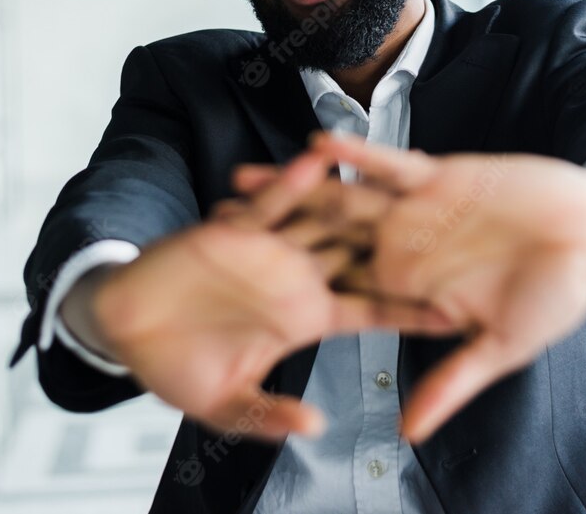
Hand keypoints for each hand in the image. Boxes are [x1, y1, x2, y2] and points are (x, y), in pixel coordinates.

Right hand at [90, 151, 461, 441]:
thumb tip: (314, 425)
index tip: (460, 314)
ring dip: (358, 199)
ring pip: (325, 219)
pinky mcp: (238, 229)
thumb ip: (269, 415)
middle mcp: (298, 278)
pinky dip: (293, 182)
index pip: (371, 311)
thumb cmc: (177, 367)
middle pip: (363, 256)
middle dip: (406, 244)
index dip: (413, 312)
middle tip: (457, 232)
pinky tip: (320, 160)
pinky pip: (272, 203)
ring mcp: (272, 250)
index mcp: (306, 316)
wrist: (125, 330)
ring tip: (402, 182)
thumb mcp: (227, 405)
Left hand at [236, 132, 585, 442]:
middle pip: (320, 241)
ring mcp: (416, 210)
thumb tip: (408, 432)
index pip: (337, 293)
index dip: (286, 297)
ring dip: (296, 189)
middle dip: (269, 235)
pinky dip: (356, 156)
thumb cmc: (556, 295)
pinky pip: (389, 165)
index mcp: (409, 289)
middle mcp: (402, 247)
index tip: (233, 301)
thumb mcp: (503, 347)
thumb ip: (452, 382)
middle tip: (211, 230)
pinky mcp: (439, 176)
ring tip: (242, 180)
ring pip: (342, 198)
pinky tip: (315, 146)